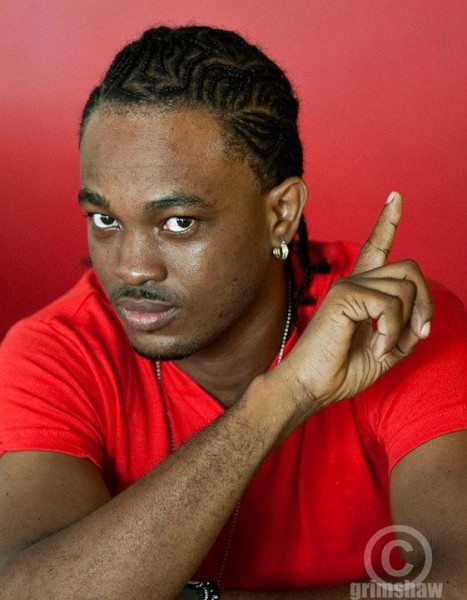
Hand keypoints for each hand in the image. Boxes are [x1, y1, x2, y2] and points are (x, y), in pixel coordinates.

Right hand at [276, 191, 433, 419]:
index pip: (376, 247)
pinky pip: (389, 305)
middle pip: (410, 270)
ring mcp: (347, 286)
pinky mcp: (343, 297)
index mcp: (360, 291)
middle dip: (426, 303)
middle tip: (418, 335)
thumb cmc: (339, 372)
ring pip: (404, 288)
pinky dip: (391, 331)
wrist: (310, 387)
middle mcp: (354, 282)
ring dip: (405, 325)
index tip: (396, 196)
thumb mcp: (385, 351)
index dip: (388, 222)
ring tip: (383, 348)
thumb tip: (421, 322)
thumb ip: (403, 332)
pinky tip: (375, 347)